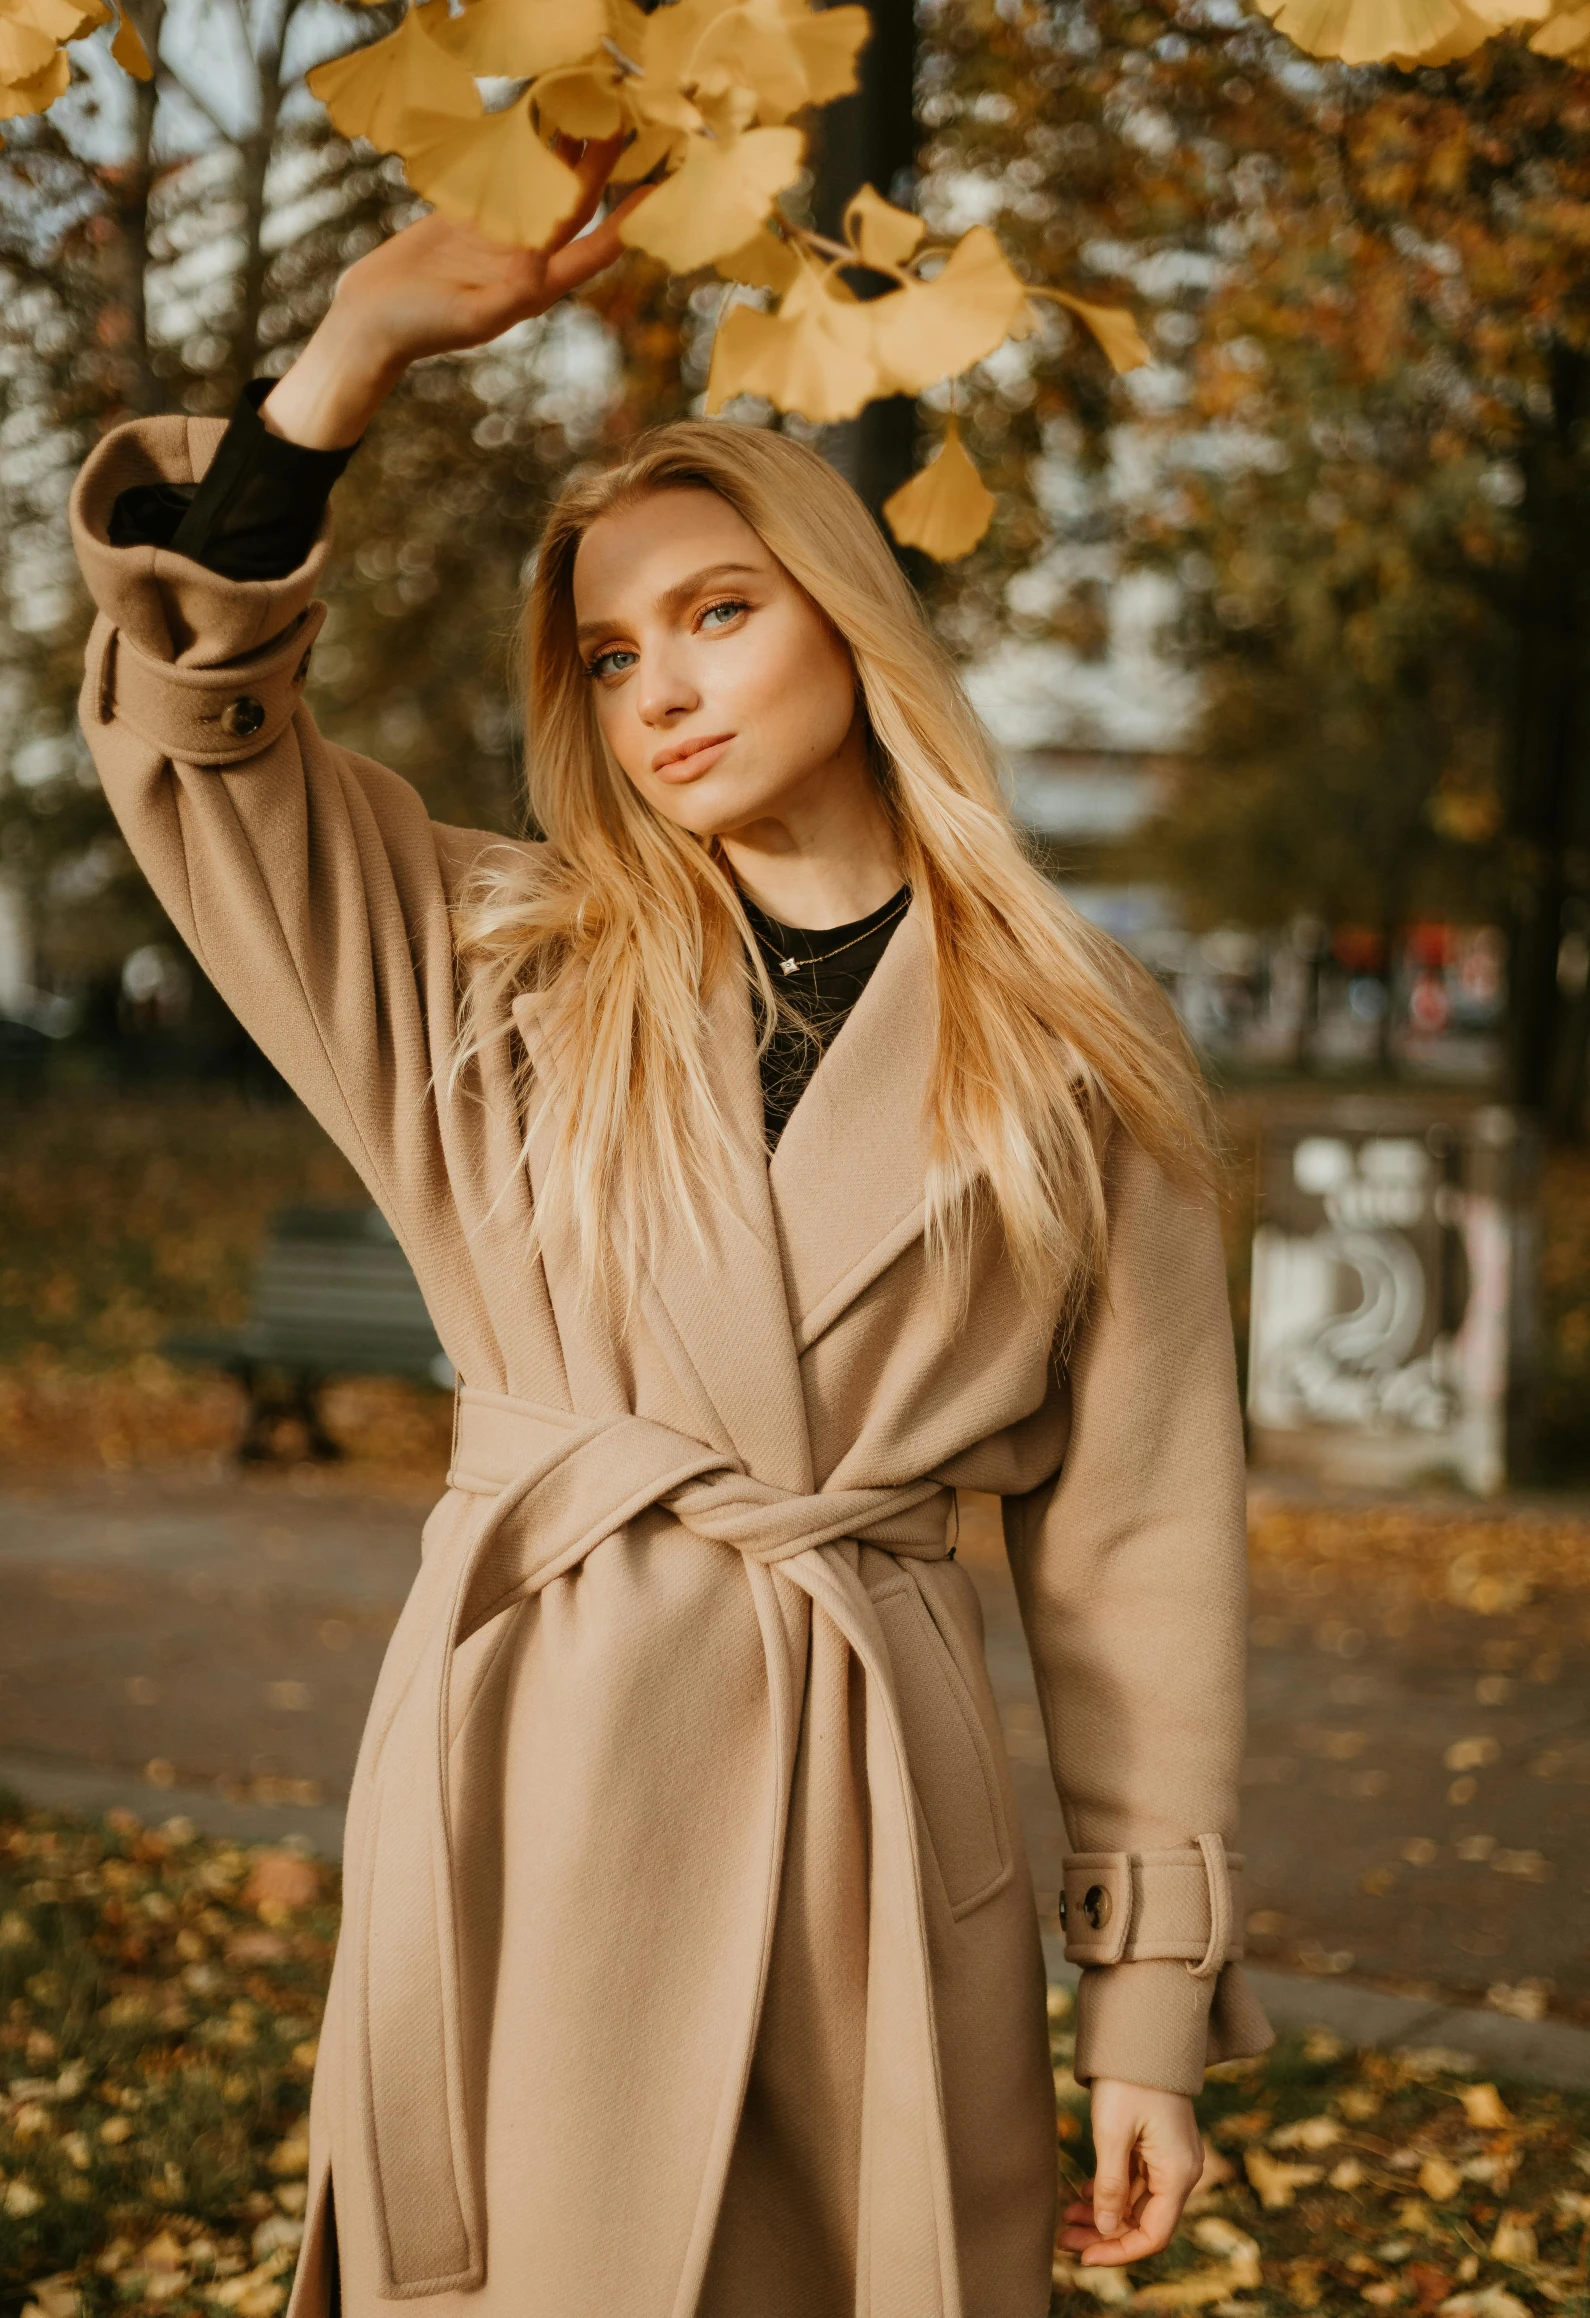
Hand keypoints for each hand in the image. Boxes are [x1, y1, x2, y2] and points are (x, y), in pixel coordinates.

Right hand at [261, 136, 649, 450]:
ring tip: (589, 109)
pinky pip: (504, 176)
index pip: (594, 248)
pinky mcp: (468, 216)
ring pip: (541, 183)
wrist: (371, 319)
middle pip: (573, 203)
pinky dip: (521, 149)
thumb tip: (543, 262)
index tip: (658, 189)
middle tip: (625, 122)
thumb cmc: (420, 328)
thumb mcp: (469, 317)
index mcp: (536, 285)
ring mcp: (498, 235)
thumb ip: (510, 293)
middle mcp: (526, 257)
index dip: (628, 221)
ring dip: (565, 150)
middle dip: (601, 166)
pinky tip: (535, 121)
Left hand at [1059, 2080, 1204, 2266]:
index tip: (1083, 2255)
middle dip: (1105, 2234)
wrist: (1144, 2031)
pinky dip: (1111, 2190)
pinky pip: (1137, 2181)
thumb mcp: (1112, 2133)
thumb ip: (1111, 2185)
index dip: (1118, 2251)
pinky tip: (1082, 2194)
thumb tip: (1107, 2229)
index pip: (1153, 2234)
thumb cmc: (1129, 2079)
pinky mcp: (1159, 2145)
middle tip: (1064, 2238)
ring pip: (1138, 2202)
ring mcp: (1171, 2157)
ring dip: (1104, 2214)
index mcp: (1178, 2173)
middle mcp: (1182, 2171)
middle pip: (1144, 2221)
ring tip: (1065, 2217)